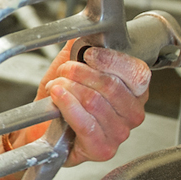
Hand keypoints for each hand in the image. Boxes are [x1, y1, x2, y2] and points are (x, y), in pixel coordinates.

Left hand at [15, 40, 148, 165]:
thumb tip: (86, 30)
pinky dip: (67, 105)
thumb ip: (81, 46)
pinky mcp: (103, 149)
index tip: (88, 54)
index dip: (111, 60)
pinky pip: (85, 122)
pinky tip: (57, 97)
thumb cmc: (63, 98)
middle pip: (111, 86)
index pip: (137, 72)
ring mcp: (120, 133)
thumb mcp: (72, 65)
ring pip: (95, 102)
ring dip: (69, 88)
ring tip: (57, 86)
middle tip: (65, 71)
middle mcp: (133, 113)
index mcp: (135, 91)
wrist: (43, 126)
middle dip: (81, 73)